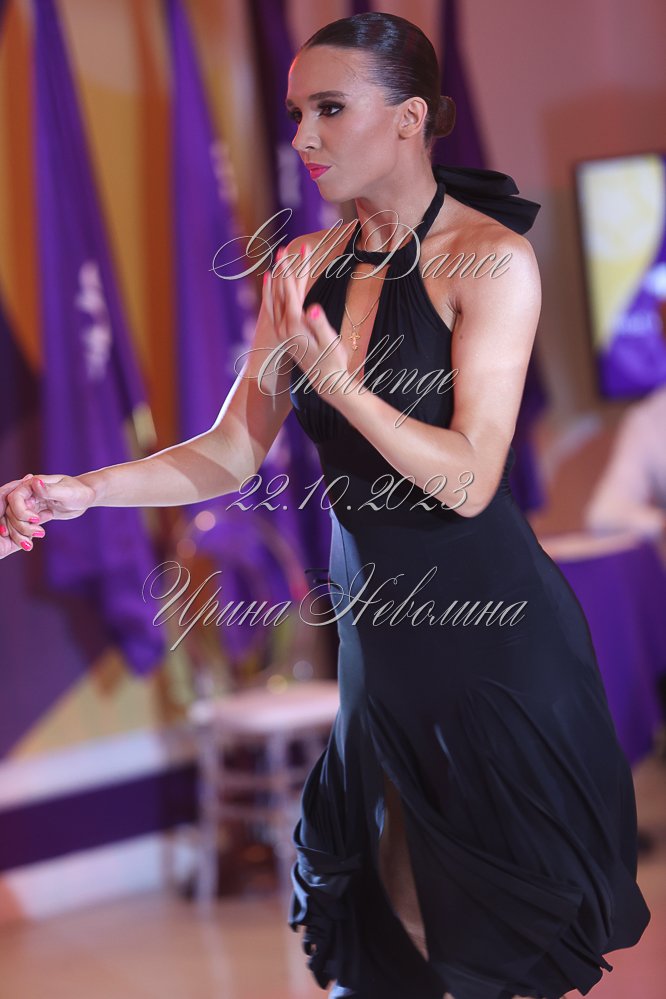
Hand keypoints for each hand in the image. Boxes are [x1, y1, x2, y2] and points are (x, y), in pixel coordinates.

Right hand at [1, 473, 94, 553]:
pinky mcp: (35, 515)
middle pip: (11, 512)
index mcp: (33, 484)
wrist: (86, 497)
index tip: (36, 519)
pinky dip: (24, 535)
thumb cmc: (79, 491)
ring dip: (20, 534)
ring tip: (31, 544)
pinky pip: (23, 526)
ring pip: (15, 521)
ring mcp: (31, 505)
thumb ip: (49, 489)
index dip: (20, 510)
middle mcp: (29, 494)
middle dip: (20, 526)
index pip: (15, 497)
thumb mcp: (66, 492)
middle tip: (38, 535)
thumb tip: (35, 482)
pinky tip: (32, 542)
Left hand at [267, 243, 361, 404]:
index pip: (293, 290)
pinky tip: (270, 280)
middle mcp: (284, 326)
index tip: (303, 249)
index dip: (297, 268)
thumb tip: (314, 308)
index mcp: (295, 325)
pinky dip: (270, 291)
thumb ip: (321, 325)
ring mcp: (282, 330)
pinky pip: (273, 306)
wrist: (327, 381)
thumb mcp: (331, 343)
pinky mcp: (284, 332)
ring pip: (276, 296)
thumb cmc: (333, 361)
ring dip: (278, 276)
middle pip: (282, 290)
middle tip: (287, 247)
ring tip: (279, 257)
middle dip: (286, 267)